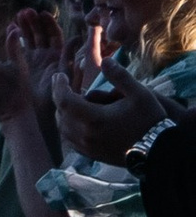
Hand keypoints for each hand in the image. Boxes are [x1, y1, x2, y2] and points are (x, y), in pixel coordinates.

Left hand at [51, 39, 177, 159]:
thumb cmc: (149, 120)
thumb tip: (106, 61)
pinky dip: (69, 128)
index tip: (58, 76)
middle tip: (63, 85)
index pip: (64, 100)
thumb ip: (120, 76)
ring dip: (63, 113)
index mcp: (94, 118)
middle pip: (61, 114)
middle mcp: (85, 135)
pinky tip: (77, 120)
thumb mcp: (139, 93)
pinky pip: (71, 141)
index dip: (58, 87)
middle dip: (60, 98)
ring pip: (64, 129)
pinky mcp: (91, 156)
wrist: (158, 151)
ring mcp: (87, 148)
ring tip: (70, 101)